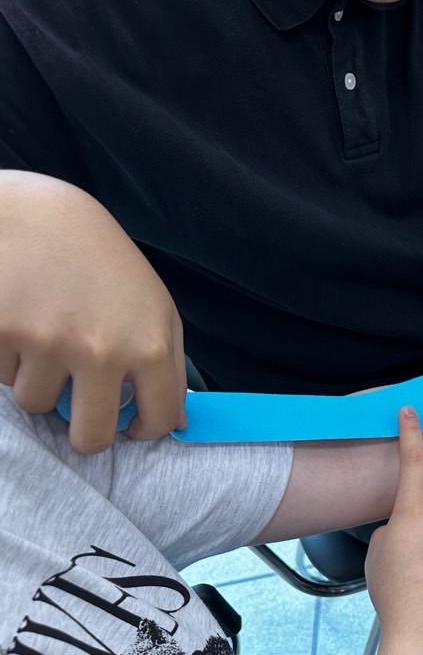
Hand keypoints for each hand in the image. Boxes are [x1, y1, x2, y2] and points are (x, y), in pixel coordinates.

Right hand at [0, 171, 186, 452]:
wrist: (42, 216)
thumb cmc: (106, 266)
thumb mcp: (155, 309)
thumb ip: (170, 368)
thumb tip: (174, 424)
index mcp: (149, 346)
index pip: (156, 421)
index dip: (143, 432)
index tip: (131, 428)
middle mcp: (101, 350)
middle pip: (90, 437)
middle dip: (85, 434)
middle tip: (79, 413)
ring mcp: (47, 342)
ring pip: (36, 402)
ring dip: (39, 381)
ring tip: (47, 339)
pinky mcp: (0, 332)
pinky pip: (1, 375)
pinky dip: (9, 358)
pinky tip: (21, 322)